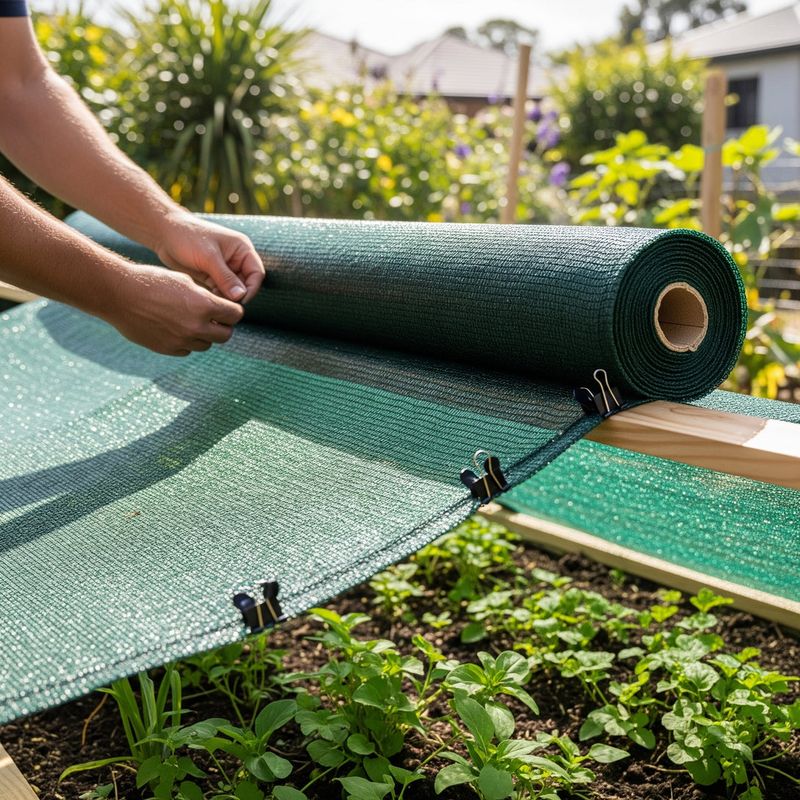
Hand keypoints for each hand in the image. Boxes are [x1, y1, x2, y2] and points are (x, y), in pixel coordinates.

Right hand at [106, 264, 243, 355]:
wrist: (119, 294)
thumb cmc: (152, 281)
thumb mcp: (185, 281)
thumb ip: (206, 297)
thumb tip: (222, 308)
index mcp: (204, 306)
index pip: (235, 315)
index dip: (233, 311)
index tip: (227, 308)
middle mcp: (196, 326)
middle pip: (226, 335)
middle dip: (223, 326)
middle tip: (215, 319)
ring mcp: (182, 340)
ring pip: (206, 345)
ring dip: (205, 336)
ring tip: (193, 322)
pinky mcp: (168, 349)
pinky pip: (187, 350)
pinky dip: (187, 342)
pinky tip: (177, 329)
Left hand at [154, 211, 264, 302]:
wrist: (163, 233)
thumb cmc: (187, 237)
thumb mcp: (208, 257)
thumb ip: (226, 278)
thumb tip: (241, 297)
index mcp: (242, 249)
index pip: (256, 274)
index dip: (251, 289)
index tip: (239, 301)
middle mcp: (236, 259)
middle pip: (246, 284)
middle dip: (238, 295)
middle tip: (224, 304)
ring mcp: (225, 268)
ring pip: (234, 290)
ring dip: (227, 298)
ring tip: (213, 300)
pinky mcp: (212, 275)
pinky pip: (221, 291)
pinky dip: (217, 297)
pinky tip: (207, 298)